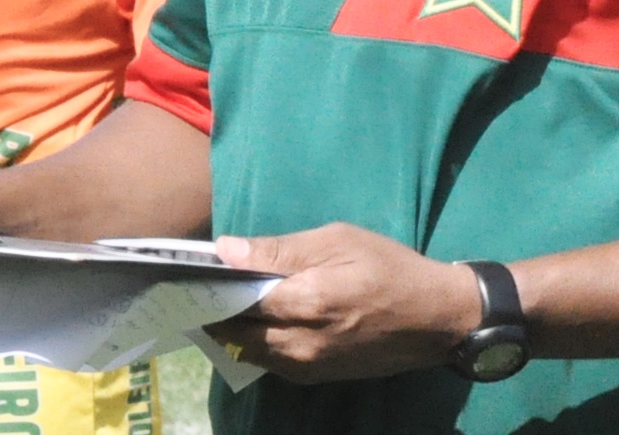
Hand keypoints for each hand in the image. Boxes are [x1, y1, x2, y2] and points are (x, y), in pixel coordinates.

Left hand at [206, 223, 480, 383]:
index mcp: (306, 301)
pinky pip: (268, 361)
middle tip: (193, 285)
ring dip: (229, 328)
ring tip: (216, 300)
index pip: (237, 299)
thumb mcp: (340, 241)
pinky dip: (252, 341)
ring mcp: (306, 366)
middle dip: (212, 309)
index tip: (184, 271)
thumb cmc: (389, 268)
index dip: (208, 286)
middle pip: (234, 330)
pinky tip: (250, 319)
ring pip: (247, 350)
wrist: (434, 320)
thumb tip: (226, 250)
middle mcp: (300, 343)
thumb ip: (281, 249)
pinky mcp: (313, 377)